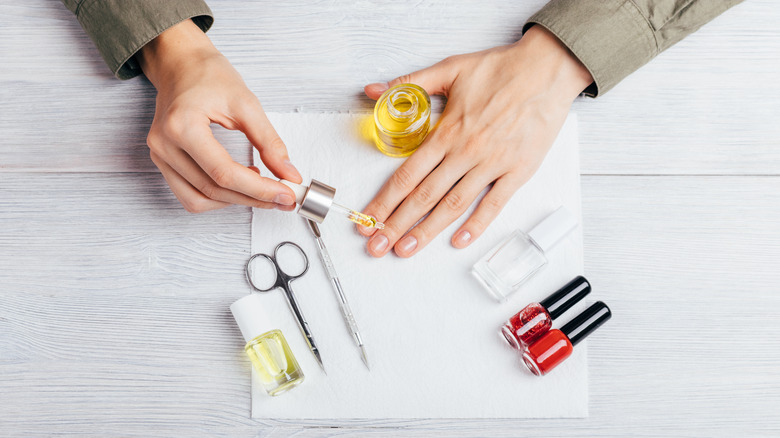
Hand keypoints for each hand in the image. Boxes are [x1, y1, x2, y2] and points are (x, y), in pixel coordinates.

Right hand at [137, 20, 300, 212]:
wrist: (181, 63)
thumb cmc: (208, 75)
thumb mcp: (246, 103)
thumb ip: (269, 142)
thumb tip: (288, 173)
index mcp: (182, 126)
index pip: (224, 173)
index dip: (259, 189)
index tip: (286, 193)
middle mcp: (164, 145)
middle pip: (213, 190)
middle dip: (253, 198)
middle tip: (283, 196)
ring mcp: (160, 155)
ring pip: (199, 200)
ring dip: (234, 201)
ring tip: (261, 188)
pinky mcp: (163, 162)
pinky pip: (189, 195)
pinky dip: (216, 197)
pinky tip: (238, 183)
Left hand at [359, 25, 592, 256]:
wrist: (548, 69)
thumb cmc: (501, 69)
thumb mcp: (450, 69)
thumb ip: (409, 83)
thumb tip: (373, 90)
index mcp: (447, 132)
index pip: (406, 175)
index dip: (384, 201)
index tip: (368, 219)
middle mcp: (466, 152)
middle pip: (424, 196)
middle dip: (397, 224)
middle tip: (378, 246)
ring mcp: (492, 164)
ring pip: (454, 205)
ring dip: (428, 230)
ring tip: (407, 250)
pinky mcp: (518, 171)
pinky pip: (495, 203)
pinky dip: (477, 225)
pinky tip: (458, 241)